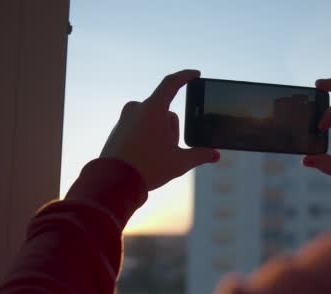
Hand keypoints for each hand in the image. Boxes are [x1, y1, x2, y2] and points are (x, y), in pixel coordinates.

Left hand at [100, 70, 219, 190]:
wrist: (115, 182)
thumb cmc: (148, 168)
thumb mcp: (179, 162)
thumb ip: (199, 155)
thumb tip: (215, 155)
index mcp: (153, 109)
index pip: (172, 84)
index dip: (185, 76)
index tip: (195, 74)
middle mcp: (137, 108)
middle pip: (165, 112)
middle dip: (171, 130)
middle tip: (169, 151)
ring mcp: (125, 118)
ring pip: (152, 121)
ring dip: (159, 134)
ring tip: (154, 157)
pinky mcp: (118, 129)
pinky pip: (138, 128)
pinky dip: (146, 139)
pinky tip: (144, 158)